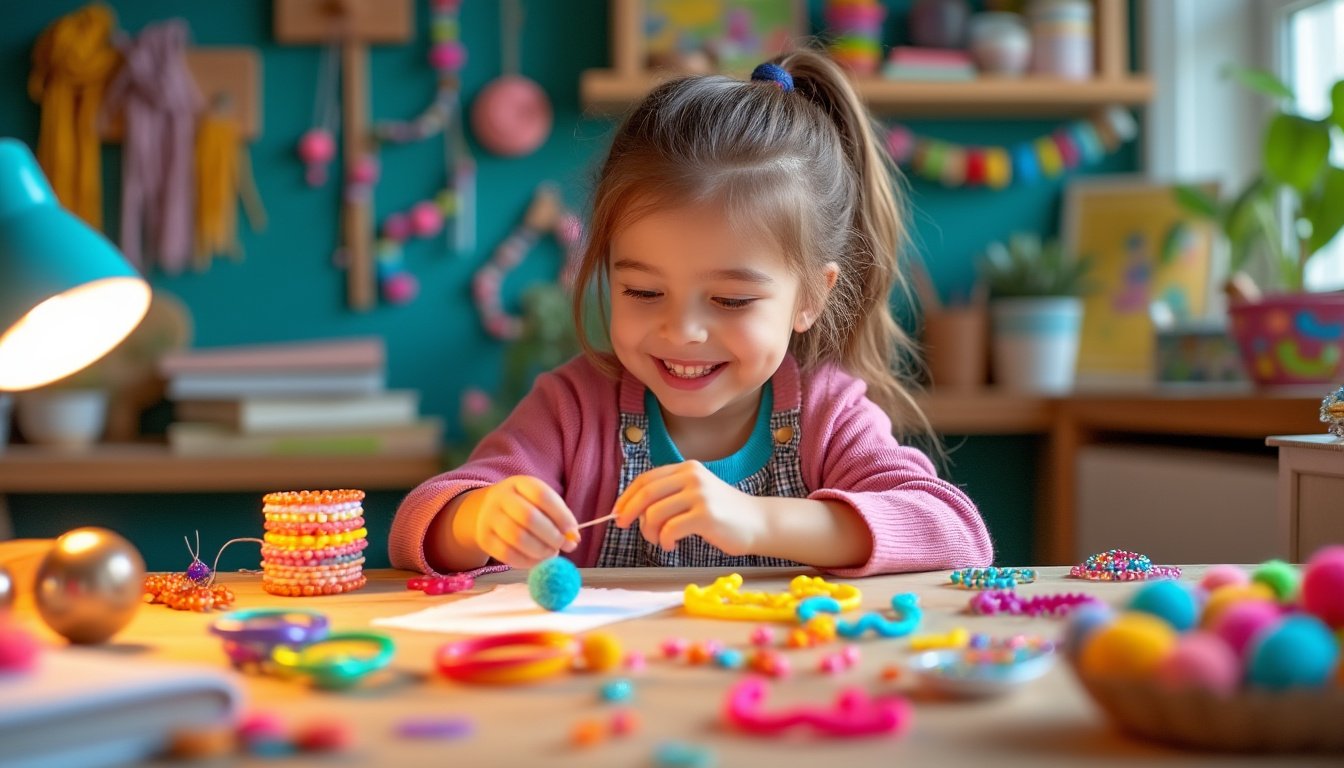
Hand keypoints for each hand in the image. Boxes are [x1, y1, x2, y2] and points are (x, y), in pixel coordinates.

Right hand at [471, 475, 577, 567]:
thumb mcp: (539, 502)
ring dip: (541, 551)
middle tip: (564, 546)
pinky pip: (507, 555)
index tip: (574, 531)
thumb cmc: (523, 506)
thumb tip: (573, 538)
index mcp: (519, 483)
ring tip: (552, 553)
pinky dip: (527, 562)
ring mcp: (489, 518)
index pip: (542, 495)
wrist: (486, 511)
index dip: (561, 515)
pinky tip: (538, 560)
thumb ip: (558, 517)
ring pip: (517, 538)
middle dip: (552, 535)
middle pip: (528, 517)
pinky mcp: (484, 539)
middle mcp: (501, 497)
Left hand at [613, 461, 765, 555]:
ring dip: (650, 532)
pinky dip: (664, 541)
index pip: (646, 479)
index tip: (617, 512)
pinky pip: (670, 530)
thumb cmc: (722, 514)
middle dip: (629, 512)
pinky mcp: (706, 516)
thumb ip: (669, 496)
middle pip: (646, 493)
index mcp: (686, 469)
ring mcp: (700, 495)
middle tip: (623, 526)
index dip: (627, 496)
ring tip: (660, 540)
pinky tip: (672, 545)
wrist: (757, 523)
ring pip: (655, 513)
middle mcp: (692, 477)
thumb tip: (631, 511)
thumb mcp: (695, 494)